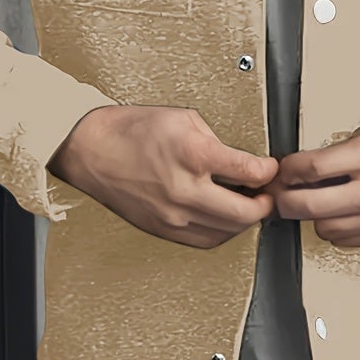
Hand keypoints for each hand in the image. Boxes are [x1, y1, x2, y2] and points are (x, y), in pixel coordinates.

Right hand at [51, 105, 278, 248]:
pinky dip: (222, 231)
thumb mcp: (182, 118)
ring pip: (228, 231)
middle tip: (267, 194)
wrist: (90, 152)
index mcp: (193, 155)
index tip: (269, 169)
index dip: (268, 172)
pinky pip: (206, 241)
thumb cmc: (130, 131)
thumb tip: (241, 161)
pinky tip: (223, 218)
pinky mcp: (164, 230)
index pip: (251, 173)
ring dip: (245, 220)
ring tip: (247, 205)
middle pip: (246, 212)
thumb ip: (217, 140)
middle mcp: (185, 190)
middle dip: (265, 204)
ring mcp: (174, 215)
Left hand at [271, 110, 359, 247]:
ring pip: (324, 229)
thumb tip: (312, 165)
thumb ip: (343, 147)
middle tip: (282, 193)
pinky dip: (336, 229)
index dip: (287, 171)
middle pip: (307, 206)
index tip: (282, 170)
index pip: (309, 169)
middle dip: (285, 200)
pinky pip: (347, 240)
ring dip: (312, 217)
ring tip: (314, 202)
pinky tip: (340, 213)